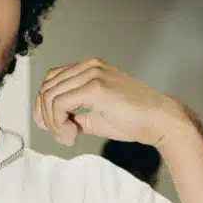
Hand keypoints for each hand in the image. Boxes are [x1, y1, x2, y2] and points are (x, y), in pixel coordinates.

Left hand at [33, 58, 190, 147]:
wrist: (159, 122)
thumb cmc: (134, 120)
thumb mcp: (95, 117)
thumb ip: (74, 115)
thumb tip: (53, 122)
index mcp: (89, 67)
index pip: (52, 80)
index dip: (44, 105)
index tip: (53, 126)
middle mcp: (89, 66)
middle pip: (47, 87)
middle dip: (46, 116)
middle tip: (62, 136)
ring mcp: (92, 74)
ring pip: (50, 97)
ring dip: (53, 123)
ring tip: (69, 137)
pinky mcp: (95, 87)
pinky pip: (60, 104)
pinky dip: (59, 123)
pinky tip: (73, 135)